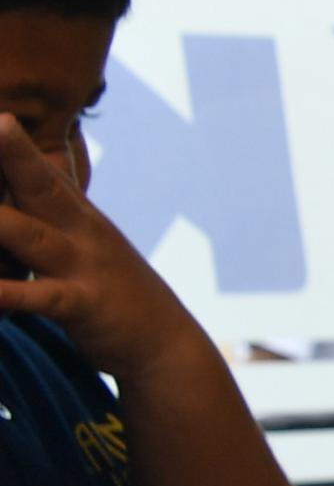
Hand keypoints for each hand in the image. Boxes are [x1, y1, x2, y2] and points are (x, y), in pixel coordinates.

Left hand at [0, 112, 198, 386]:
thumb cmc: (111, 293)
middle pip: (38, 184)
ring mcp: (83, 265)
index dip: (9, 142)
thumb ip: (42, 220)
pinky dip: (10, 293)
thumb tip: (7, 206)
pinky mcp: (85, 305)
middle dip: (11, 153)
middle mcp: (80, 230)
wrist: (166, 342)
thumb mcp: (81, 247)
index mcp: (76, 213)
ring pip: (30, 235)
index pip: (37, 168)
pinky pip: (42, 296)